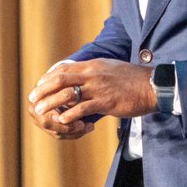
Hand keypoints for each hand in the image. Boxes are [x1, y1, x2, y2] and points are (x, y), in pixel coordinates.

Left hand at [27, 58, 156, 139]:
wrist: (153, 86)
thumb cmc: (132, 79)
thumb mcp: (110, 68)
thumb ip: (95, 72)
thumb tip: (82, 77)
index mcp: (93, 65)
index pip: (64, 68)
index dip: (48, 77)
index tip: (39, 85)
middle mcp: (93, 74)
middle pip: (60, 79)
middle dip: (44, 90)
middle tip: (33, 99)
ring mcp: (99, 88)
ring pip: (68, 94)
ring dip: (51, 103)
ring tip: (41, 112)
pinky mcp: (106, 102)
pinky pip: (83, 108)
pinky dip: (70, 115)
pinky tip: (62, 121)